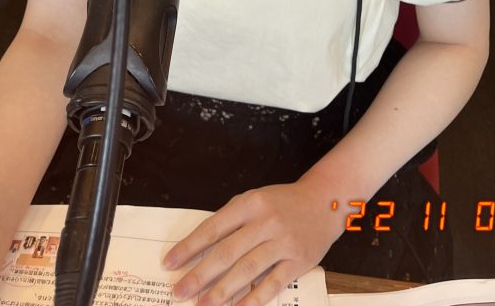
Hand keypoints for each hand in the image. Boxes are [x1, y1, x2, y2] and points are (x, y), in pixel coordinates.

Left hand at [162, 180, 344, 305]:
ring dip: (222, 291)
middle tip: (179, 291)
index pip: (212, 228)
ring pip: (247, 270)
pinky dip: (253, 300)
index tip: (170, 263)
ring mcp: (283, 243)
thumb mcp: (255, 199)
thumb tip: (201, 247)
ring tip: (202, 305)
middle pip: (227, 252)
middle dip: (199, 274)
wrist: (325, 202)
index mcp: (250, 203)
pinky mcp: (298, 262)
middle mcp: (265, 222)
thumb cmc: (282, 203)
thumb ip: (231, 219)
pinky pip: (272, 285)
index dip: (189, 247)